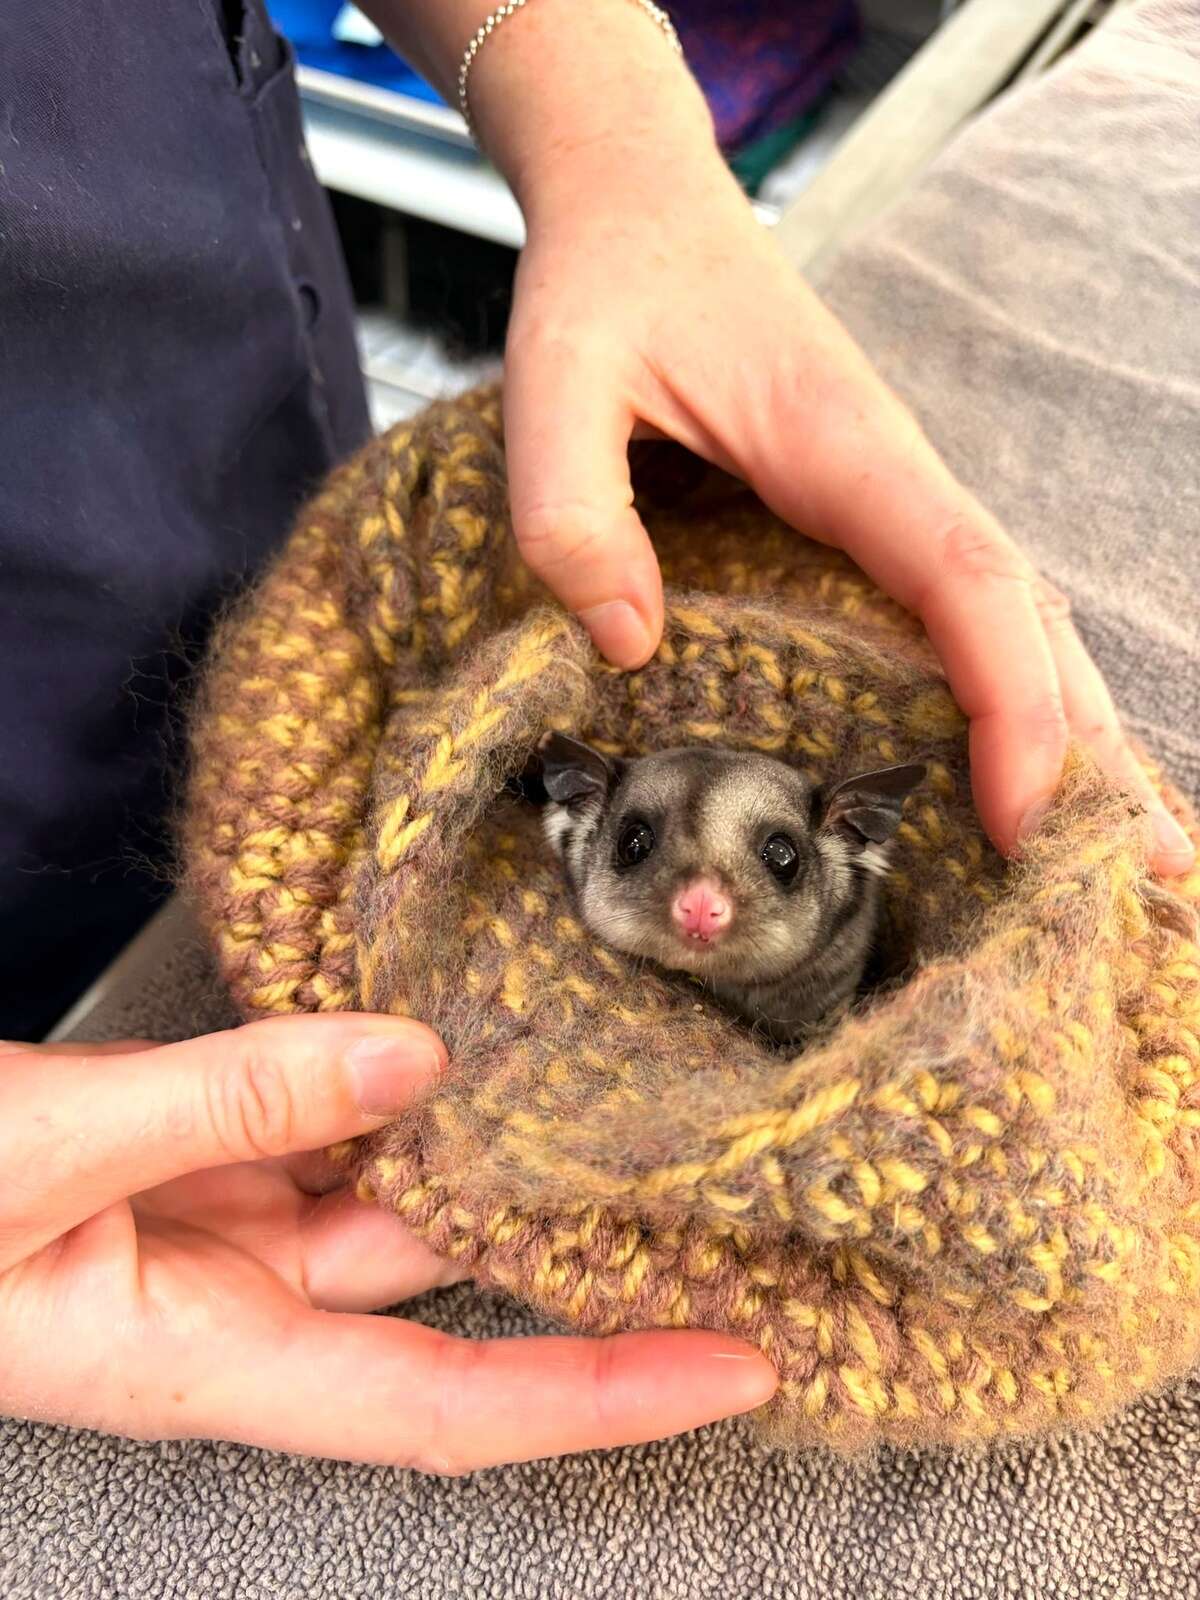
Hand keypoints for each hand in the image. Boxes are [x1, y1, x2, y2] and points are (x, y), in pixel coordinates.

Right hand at [0, 1018, 775, 1470]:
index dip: (602, 1396)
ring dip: (486, 1147)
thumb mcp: (43, 1155)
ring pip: (385, 1191)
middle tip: (721, 1213)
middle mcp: (230, 1303)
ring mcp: (208, 1225)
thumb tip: (410, 1056)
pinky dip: (382, 1080)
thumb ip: (230, 1100)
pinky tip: (447, 1034)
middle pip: (442, 1293)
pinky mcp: (181, 1155)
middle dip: (579, 1261)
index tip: (736, 1367)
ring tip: (616, 1098)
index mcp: (202, 1358)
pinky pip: (313, 1122)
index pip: (449, 1404)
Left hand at [439, 0, 1192, 878]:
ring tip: (1132, 847)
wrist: (639, 207)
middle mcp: (896, 480)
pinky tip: (1030, 758)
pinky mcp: (867, 518)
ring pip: (1016, 623)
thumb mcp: (554, 381)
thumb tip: (629, 648)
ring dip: (1078, 729)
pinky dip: (1015, 691)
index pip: (967, 582)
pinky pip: (964, 613)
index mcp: (846, 450)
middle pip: (1030, 621)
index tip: (1024, 816)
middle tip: (1153, 877)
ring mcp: (891, 501)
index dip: (1011, 701)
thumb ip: (571, 509)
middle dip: (1092, 749)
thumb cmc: (607, 286)